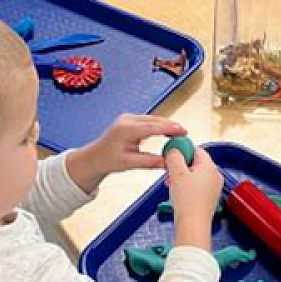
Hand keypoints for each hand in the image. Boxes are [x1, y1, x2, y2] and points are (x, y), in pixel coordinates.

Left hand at [67, 114, 185, 191]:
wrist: (95, 156)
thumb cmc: (108, 159)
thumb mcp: (130, 163)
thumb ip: (150, 162)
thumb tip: (168, 163)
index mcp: (126, 129)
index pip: (152, 127)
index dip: (169, 128)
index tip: (182, 132)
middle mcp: (127, 120)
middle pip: (155, 120)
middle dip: (171, 126)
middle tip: (185, 134)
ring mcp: (128, 118)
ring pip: (153, 119)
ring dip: (166, 125)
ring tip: (180, 134)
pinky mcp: (131, 120)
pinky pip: (149, 120)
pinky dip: (160, 126)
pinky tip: (168, 132)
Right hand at [165, 146, 222, 249]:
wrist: (193, 225)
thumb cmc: (187, 200)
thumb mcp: (176, 173)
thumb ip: (174, 156)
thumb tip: (174, 150)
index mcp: (210, 166)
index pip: (196, 150)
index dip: (182, 151)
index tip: (171, 157)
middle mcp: (215, 175)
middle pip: (196, 163)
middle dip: (180, 166)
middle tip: (168, 174)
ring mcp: (214, 188)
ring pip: (195, 175)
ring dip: (181, 177)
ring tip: (171, 185)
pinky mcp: (209, 198)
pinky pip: (197, 186)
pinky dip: (187, 187)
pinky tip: (178, 194)